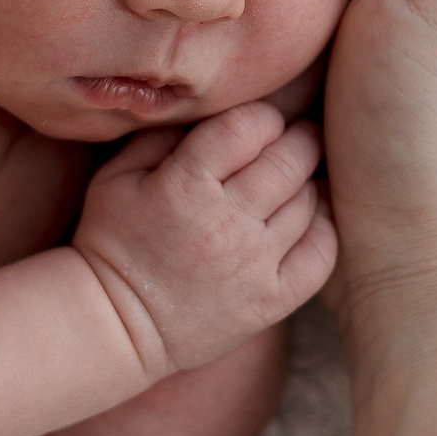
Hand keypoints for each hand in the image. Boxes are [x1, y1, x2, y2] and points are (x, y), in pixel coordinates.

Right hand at [72, 103, 337, 380]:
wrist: (116, 325)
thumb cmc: (112, 242)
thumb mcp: (115, 178)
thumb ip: (159, 136)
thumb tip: (208, 109)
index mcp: (185, 186)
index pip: (249, 126)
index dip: (262, 117)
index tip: (259, 124)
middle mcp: (226, 222)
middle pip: (289, 159)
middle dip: (298, 139)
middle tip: (296, 138)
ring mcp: (254, 264)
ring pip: (307, 200)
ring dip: (307, 181)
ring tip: (296, 177)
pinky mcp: (271, 299)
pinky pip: (321, 252)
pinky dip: (324, 226)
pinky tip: (311, 217)